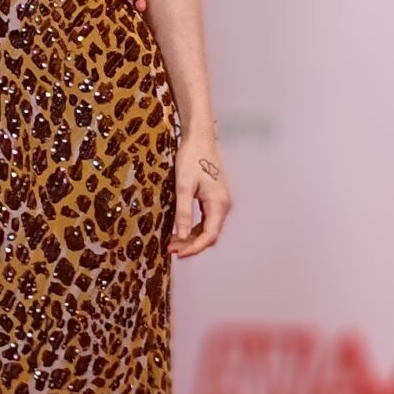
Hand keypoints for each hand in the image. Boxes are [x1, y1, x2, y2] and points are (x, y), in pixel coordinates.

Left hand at [169, 138, 230, 257]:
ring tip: (172, 242)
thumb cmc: (191, 159)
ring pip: (207, 228)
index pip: (209, 235)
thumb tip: (181, 236)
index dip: (194, 248)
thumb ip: (183, 212)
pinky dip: (193, 227)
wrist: (200, 139)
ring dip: (191, 237)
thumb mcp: (183, 186)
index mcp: (219, 204)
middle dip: (191, 244)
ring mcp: (220, 202)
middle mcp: (223, 206)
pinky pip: (205, 219)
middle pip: (209, 234)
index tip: (177, 254)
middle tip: (170, 248)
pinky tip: (179, 230)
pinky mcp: (214, 198)